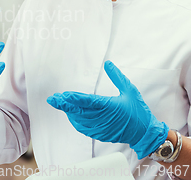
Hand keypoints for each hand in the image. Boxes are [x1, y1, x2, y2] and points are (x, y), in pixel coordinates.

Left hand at [46, 60, 168, 158]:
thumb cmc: (138, 111)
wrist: (144, 133)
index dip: (74, 98)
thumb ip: (117, 77)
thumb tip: (108, 64)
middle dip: (64, 105)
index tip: (63, 95)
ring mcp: (100, 128)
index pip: (88, 101)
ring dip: (68, 112)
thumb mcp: (130, 90)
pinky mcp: (99, 134)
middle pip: (79, 111)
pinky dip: (75, 120)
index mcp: (109, 106)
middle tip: (53, 99)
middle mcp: (102, 118)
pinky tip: (70, 114)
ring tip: (59, 103)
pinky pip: (83, 127)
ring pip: (79, 120)